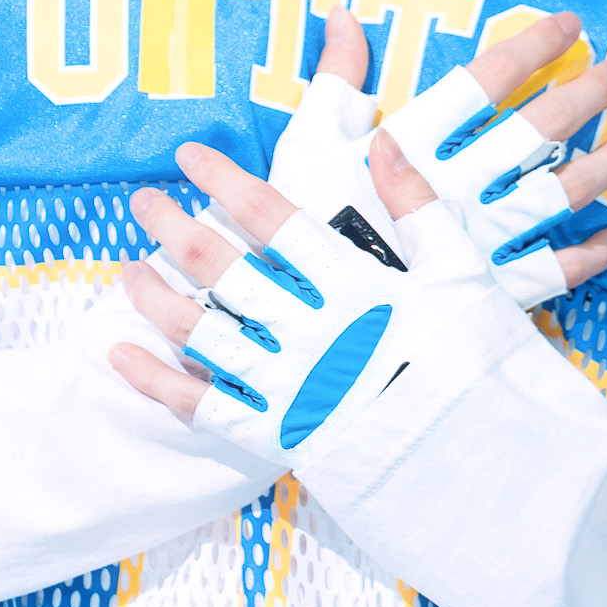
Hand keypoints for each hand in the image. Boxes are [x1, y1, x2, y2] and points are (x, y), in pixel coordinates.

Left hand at [112, 132, 467, 435]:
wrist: (486, 463)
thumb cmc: (479, 362)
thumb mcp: (461, 272)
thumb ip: (416, 204)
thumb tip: (382, 142)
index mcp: (352, 281)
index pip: (271, 216)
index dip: (224, 180)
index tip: (190, 155)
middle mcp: (309, 327)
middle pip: (220, 266)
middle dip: (173, 227)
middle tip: (144, 201)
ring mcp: (288, 383)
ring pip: (199, 330)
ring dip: (155, 297)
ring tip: (128, 269)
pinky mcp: (277, 434)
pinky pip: (200, 405)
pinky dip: (155, 379)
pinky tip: (121, 353)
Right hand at [271, 7, 606, 307]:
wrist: (308, 320)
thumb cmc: (300, 226)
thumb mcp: (306, 144)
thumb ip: (335, 79)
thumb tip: (346, 15)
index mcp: (414, 141)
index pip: (485, 80)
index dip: (532, 46)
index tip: (570, 25)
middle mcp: (458, 183)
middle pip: (537, 129)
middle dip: (587, 95)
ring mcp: (479, 239)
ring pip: (560, 193)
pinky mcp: (489, 290)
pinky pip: (553, 271)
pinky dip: (591, 256)